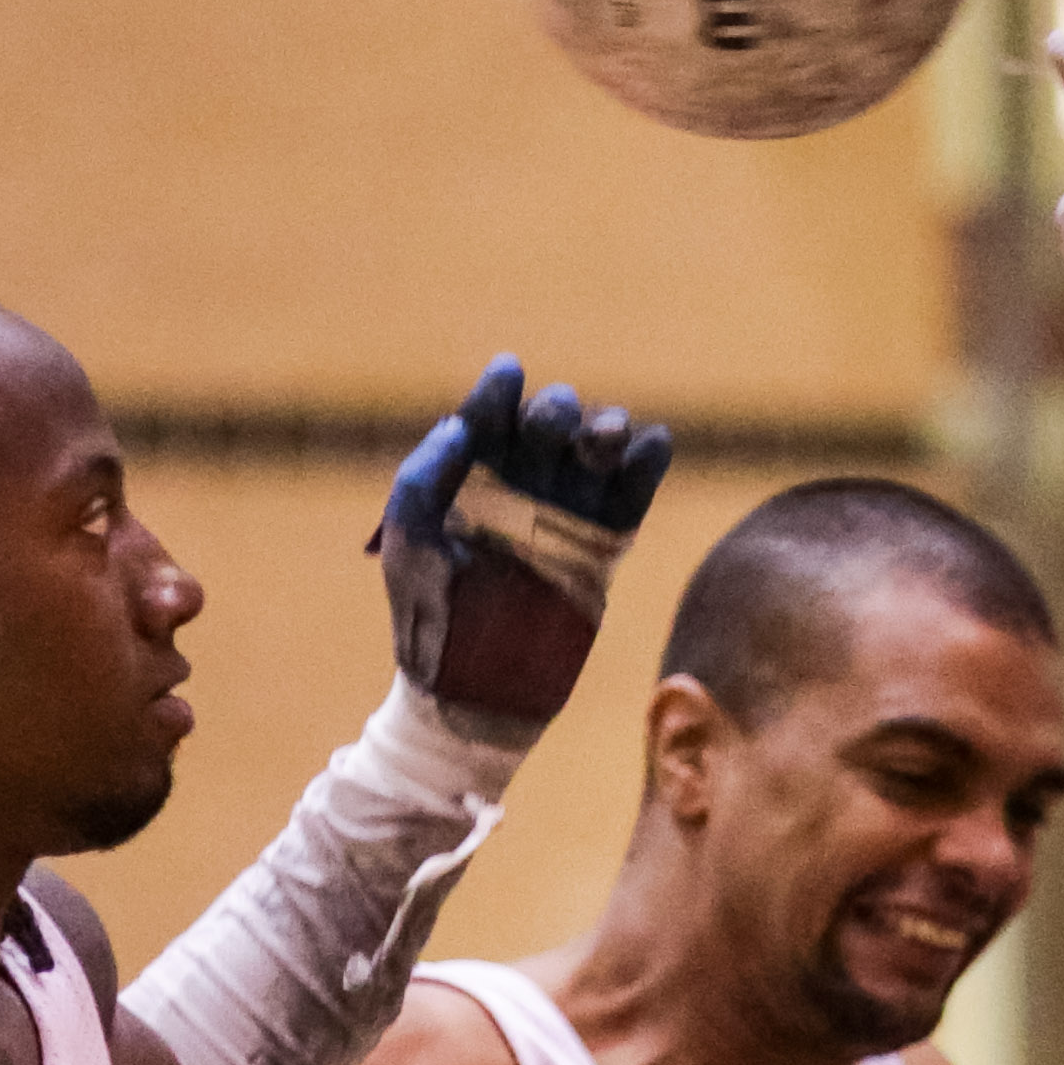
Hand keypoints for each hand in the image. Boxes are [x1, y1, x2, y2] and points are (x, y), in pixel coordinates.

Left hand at [377, 356, 673, 748]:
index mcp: (468, 474)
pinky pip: (632, 496)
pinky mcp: (602, 547)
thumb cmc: (428, 613)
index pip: (490, 415)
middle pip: (549, 425)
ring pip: (595, 452)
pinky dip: (648, 465)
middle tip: (558, 420)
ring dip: (607, 429)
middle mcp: (520, 485)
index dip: (499, 391)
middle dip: (557, 412)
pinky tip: (654, 443)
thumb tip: (460, 426)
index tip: (508, 375)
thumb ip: (425, 476)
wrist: (471, 689)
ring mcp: (564, 514)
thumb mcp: (410, 541)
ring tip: (607, 434)